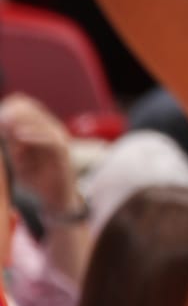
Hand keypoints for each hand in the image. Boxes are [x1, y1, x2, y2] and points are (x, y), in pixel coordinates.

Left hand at [0, 94, 79, 213]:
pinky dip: (35, 136)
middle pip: (31, 108)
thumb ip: (11, 145)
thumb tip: (3, 126)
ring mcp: (58, 140)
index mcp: (39, 129)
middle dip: (12, 112)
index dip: (10, 107)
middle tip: (0, 119)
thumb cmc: (35, 181)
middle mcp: (50, 130)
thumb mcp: (17, 160)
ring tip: (4, 123)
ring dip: (21, 121)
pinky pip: (51, 140)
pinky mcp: (64, 152)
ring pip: (41, 121)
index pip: (24, 105)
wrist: (55, 200)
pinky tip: (20, 136)